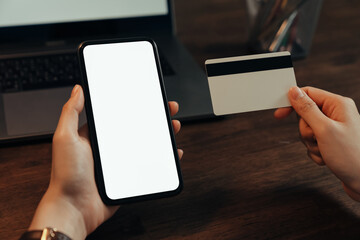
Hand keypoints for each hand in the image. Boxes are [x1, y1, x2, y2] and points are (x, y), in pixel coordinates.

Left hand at [28, 85, 182, 238]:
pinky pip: (149, 165)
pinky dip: (162, 158)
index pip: (119, 114)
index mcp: (96, 136)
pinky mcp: (129, 177)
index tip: (147, 96)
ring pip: (146, 144)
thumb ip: (71, 112)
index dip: (135, 104)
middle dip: (154, 117)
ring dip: (162, 134)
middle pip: (137, 128)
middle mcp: (110, 148)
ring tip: (173, 126)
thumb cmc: (66, 175)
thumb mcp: (65, 137)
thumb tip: (78, 90)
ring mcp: (121, 163)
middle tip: (168, 109)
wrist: (75, 208)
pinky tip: (172, 152)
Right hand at [274, 86, 359, 201]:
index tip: (280, 114)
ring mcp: (335, 129)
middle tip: (317, 139)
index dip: (292, 103)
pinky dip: (316, 152)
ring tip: (325, 151)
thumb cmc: (353, 156)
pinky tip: (327, 158)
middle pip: (305, 115)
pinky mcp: (332, 142)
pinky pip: (313, 143)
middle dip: (306, 131)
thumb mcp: (324, 129)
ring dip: (311, 144)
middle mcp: (337, 114)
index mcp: (338, 105)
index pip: (308, 94)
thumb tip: (294, 92)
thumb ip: (306, 109)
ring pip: (308, 131)